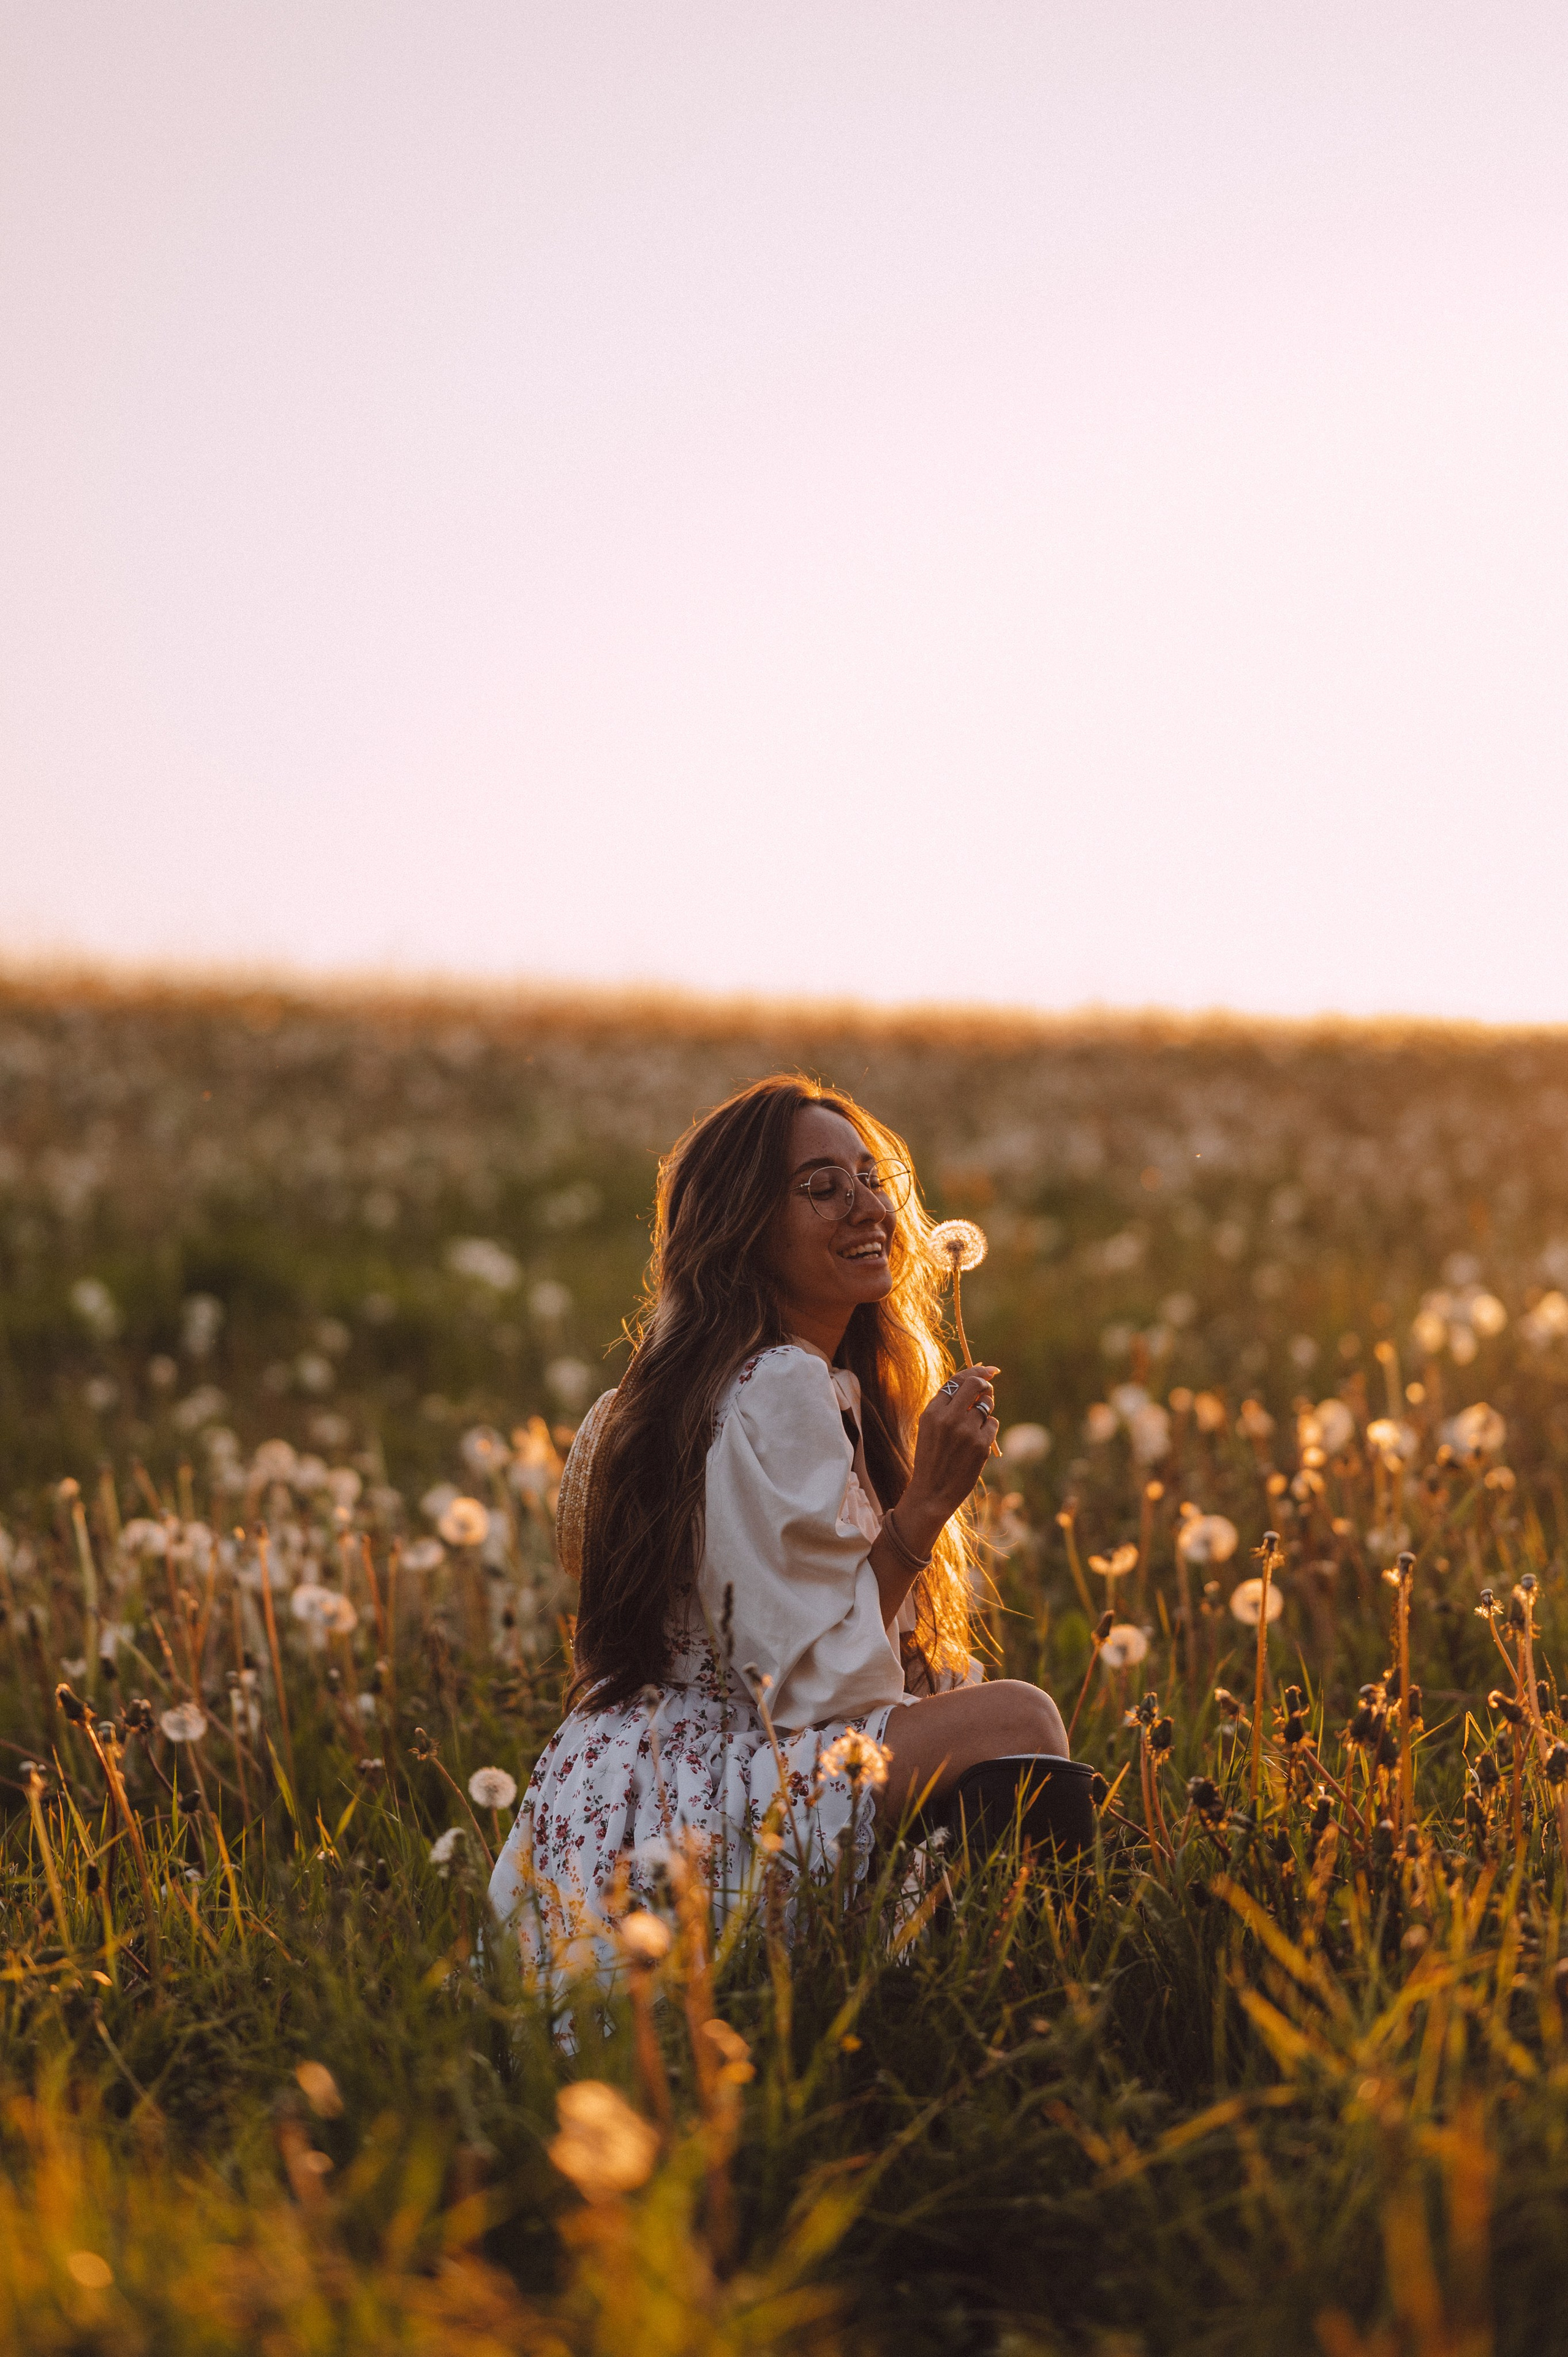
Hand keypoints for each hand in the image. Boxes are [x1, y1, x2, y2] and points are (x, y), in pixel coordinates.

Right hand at [897, 1366, 998, 1551]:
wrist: (932, 1492)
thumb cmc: (931, 1457)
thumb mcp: (929, 1428)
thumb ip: (946, 1406)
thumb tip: (974, 1382)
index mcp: (932, 1412)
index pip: (957, 1380)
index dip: (975, 1371)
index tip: (988, 1369)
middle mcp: (949, 1418)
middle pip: (976, 1384)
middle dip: (986, 1384)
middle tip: (988, 1390)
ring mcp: (966, 1431)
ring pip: (987, 1405)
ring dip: (986, 1410)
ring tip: (975, 1426)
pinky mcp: (981, 1445)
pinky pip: (993, 1424)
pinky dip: (989, 1429)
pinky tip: (977, 1442)